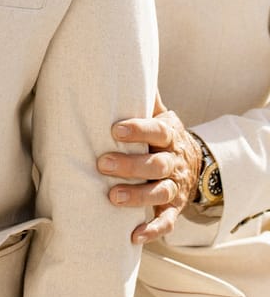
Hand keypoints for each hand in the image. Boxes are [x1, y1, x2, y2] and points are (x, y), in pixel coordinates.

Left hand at [98, 101, 201, 244]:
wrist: (194, 162)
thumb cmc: (161, 134)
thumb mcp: (158, 113)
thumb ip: (141, 96)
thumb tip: (117, 61)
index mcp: (168, 134)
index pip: (156, 130)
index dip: (137, 129)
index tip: (115, 129)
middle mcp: (174, 160)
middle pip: (156, 163)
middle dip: (129, 165)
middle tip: (102, 163)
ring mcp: (175, 185)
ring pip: (160, 191)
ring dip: (137, 196)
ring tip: (112, 197)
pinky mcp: (174, 207)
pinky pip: (167, 220)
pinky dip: (152, 229)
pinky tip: (133, 235)